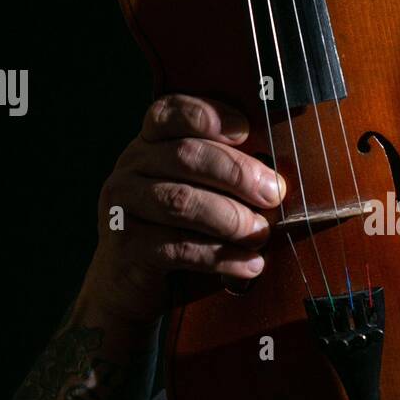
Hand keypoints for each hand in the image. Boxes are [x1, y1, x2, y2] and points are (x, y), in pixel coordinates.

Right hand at [83, 94, 285, 323]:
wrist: (127, 285)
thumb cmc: (176, 230)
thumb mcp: (196, 193)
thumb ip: (224, 175)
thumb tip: (277, 179)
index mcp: (149, 144)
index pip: (170, 113)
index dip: (207, 115)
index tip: (246, 130)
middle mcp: (130, 168)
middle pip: (186, 156)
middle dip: (237, 173)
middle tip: (274, 193)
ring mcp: (122, 207)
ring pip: (182, 201)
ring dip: (231, 217)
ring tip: (261, 233)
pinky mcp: (126, 248)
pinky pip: (178, 248)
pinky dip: (221, 257)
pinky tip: (250, 265)